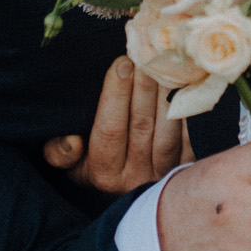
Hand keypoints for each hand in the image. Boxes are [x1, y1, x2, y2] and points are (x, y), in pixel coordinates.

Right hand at [43, 56, 191, 192]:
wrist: (131, 195)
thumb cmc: (95, 168)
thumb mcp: (71, 166)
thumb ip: (60, 153)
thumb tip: (72, 142)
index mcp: (103, 174)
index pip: (109, 129)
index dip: (115, 95)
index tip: (121, 63)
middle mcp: (135, 178)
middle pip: (141, 125)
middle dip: (143, 86)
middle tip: (146, 55)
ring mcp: (164, 174)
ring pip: (168, 130)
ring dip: (166, 95)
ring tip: (165, 64)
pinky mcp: (187, 169)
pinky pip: (190, 136)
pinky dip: (187, 110)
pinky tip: (185, 84)